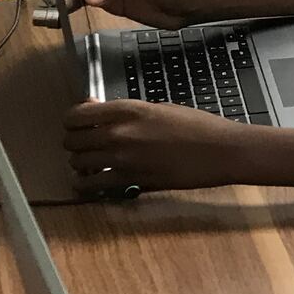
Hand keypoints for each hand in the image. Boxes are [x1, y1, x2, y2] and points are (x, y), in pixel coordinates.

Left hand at [63, 99, 250, 192]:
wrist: (221, 151)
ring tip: (92, 163)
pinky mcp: (129, 181)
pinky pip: (90, 185)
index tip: (81, 123)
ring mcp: (122, 158)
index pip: (76, 115)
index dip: (73, 120)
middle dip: (76, 142)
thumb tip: (102, 114)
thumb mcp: (161, 108)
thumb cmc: (198, 126)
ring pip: (77, 163)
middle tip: (87, 144)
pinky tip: (92, 181)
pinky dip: (85, 184)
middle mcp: (118, 133)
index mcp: (128, 109)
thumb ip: (128, 113)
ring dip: (81, 162)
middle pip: (71, 140)